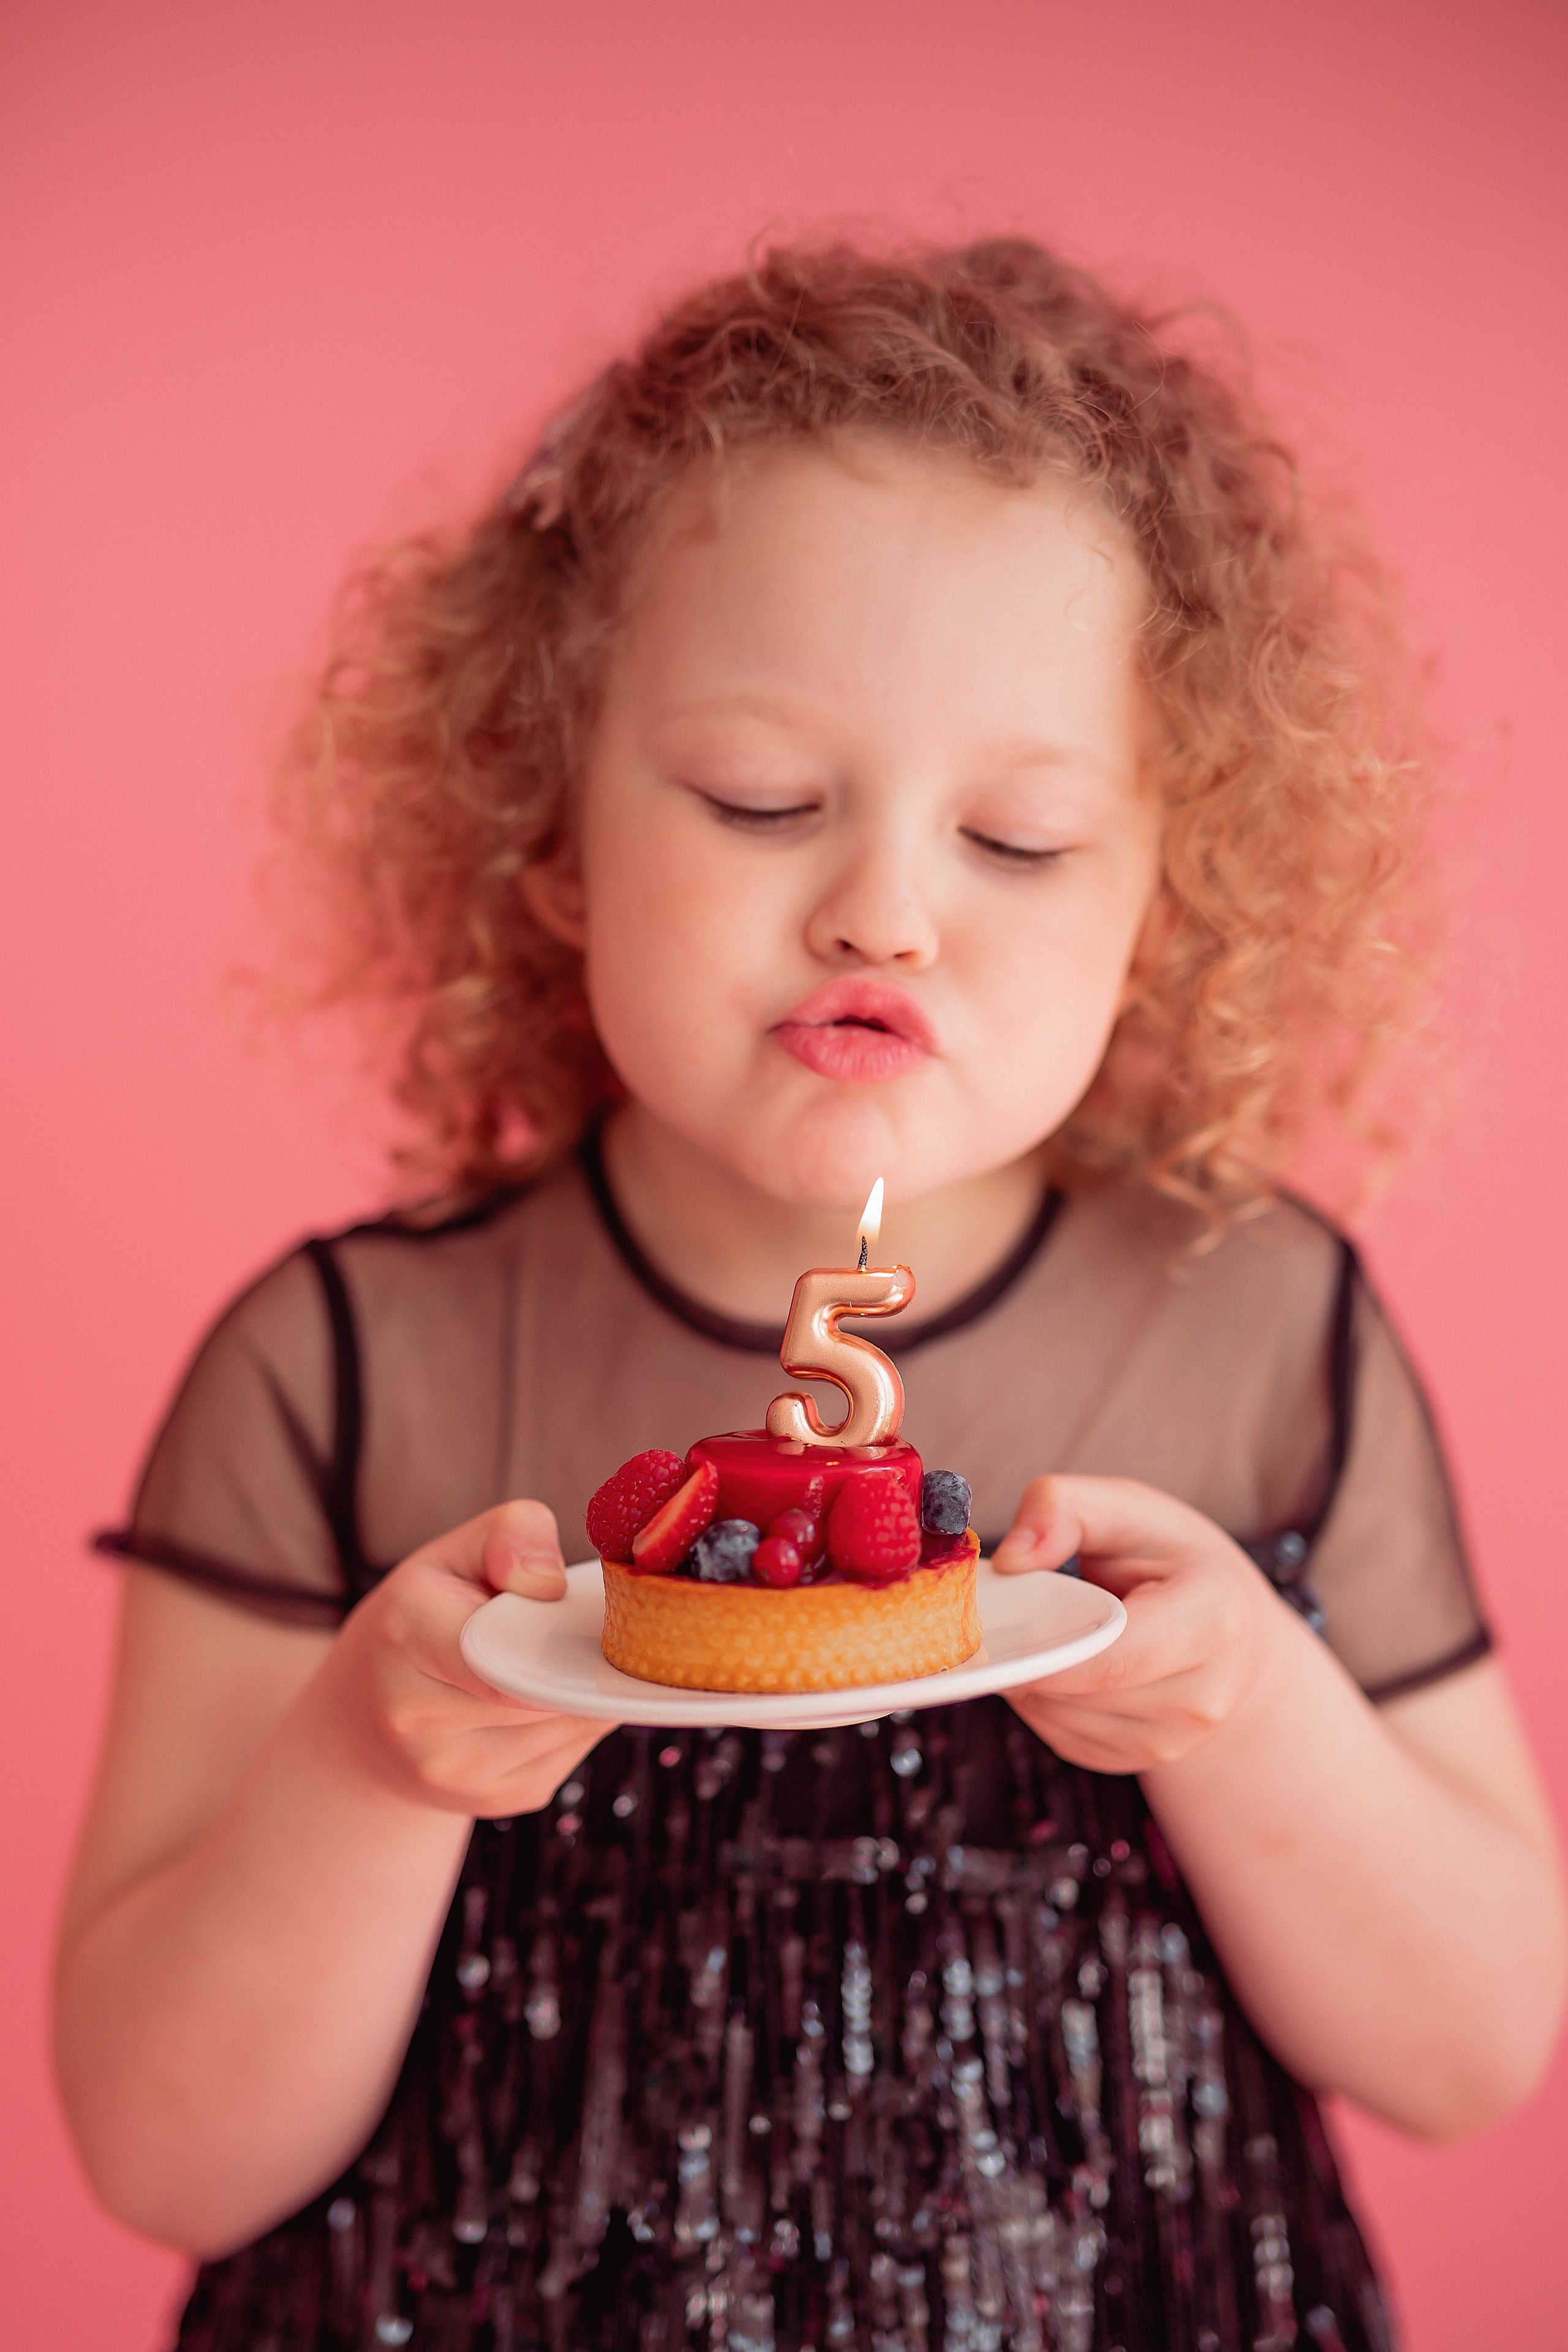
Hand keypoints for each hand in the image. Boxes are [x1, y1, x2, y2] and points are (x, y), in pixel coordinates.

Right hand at [322, 1500, 612, 1816]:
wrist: (362, 1720)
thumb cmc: (420, 1617)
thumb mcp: (452, 1554)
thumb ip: (512, 1533)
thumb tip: (552, 1584)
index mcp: (406, 1635)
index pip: (501, 1655)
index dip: (554, 1639)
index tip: (584, 1618)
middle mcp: (417, 1717)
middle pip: (542, 1692)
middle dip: (579, 1662)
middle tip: (591, 1634)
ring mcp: (452, 1772)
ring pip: (565, 1727)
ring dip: (583, 1695)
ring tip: (561, 1663)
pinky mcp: (490, 1801)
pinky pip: (568, 1757)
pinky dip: (574, 1725)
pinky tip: (547, 1700)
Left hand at [993, 1475, 1290, 1773]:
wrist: (1236, 1633)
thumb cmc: (1176, 1561)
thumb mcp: (1129, 1510)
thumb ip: (1062, 1508)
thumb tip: (1010, 1560)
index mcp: (1214, 1621)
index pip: (1112, 1657)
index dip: (1043, 1647)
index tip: (991, 1626)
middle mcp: (1206, 1696)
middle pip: (1079, 1692)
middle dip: (1027, 1656)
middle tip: (1001, 1619)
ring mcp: (1177, 1740)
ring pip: (1063, 1720)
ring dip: (1030, 1681)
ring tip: (1044, 1634)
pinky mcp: (1144, 1760)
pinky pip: (1065, 1738)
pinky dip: (1044, 1704)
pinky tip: (1060, 1666)